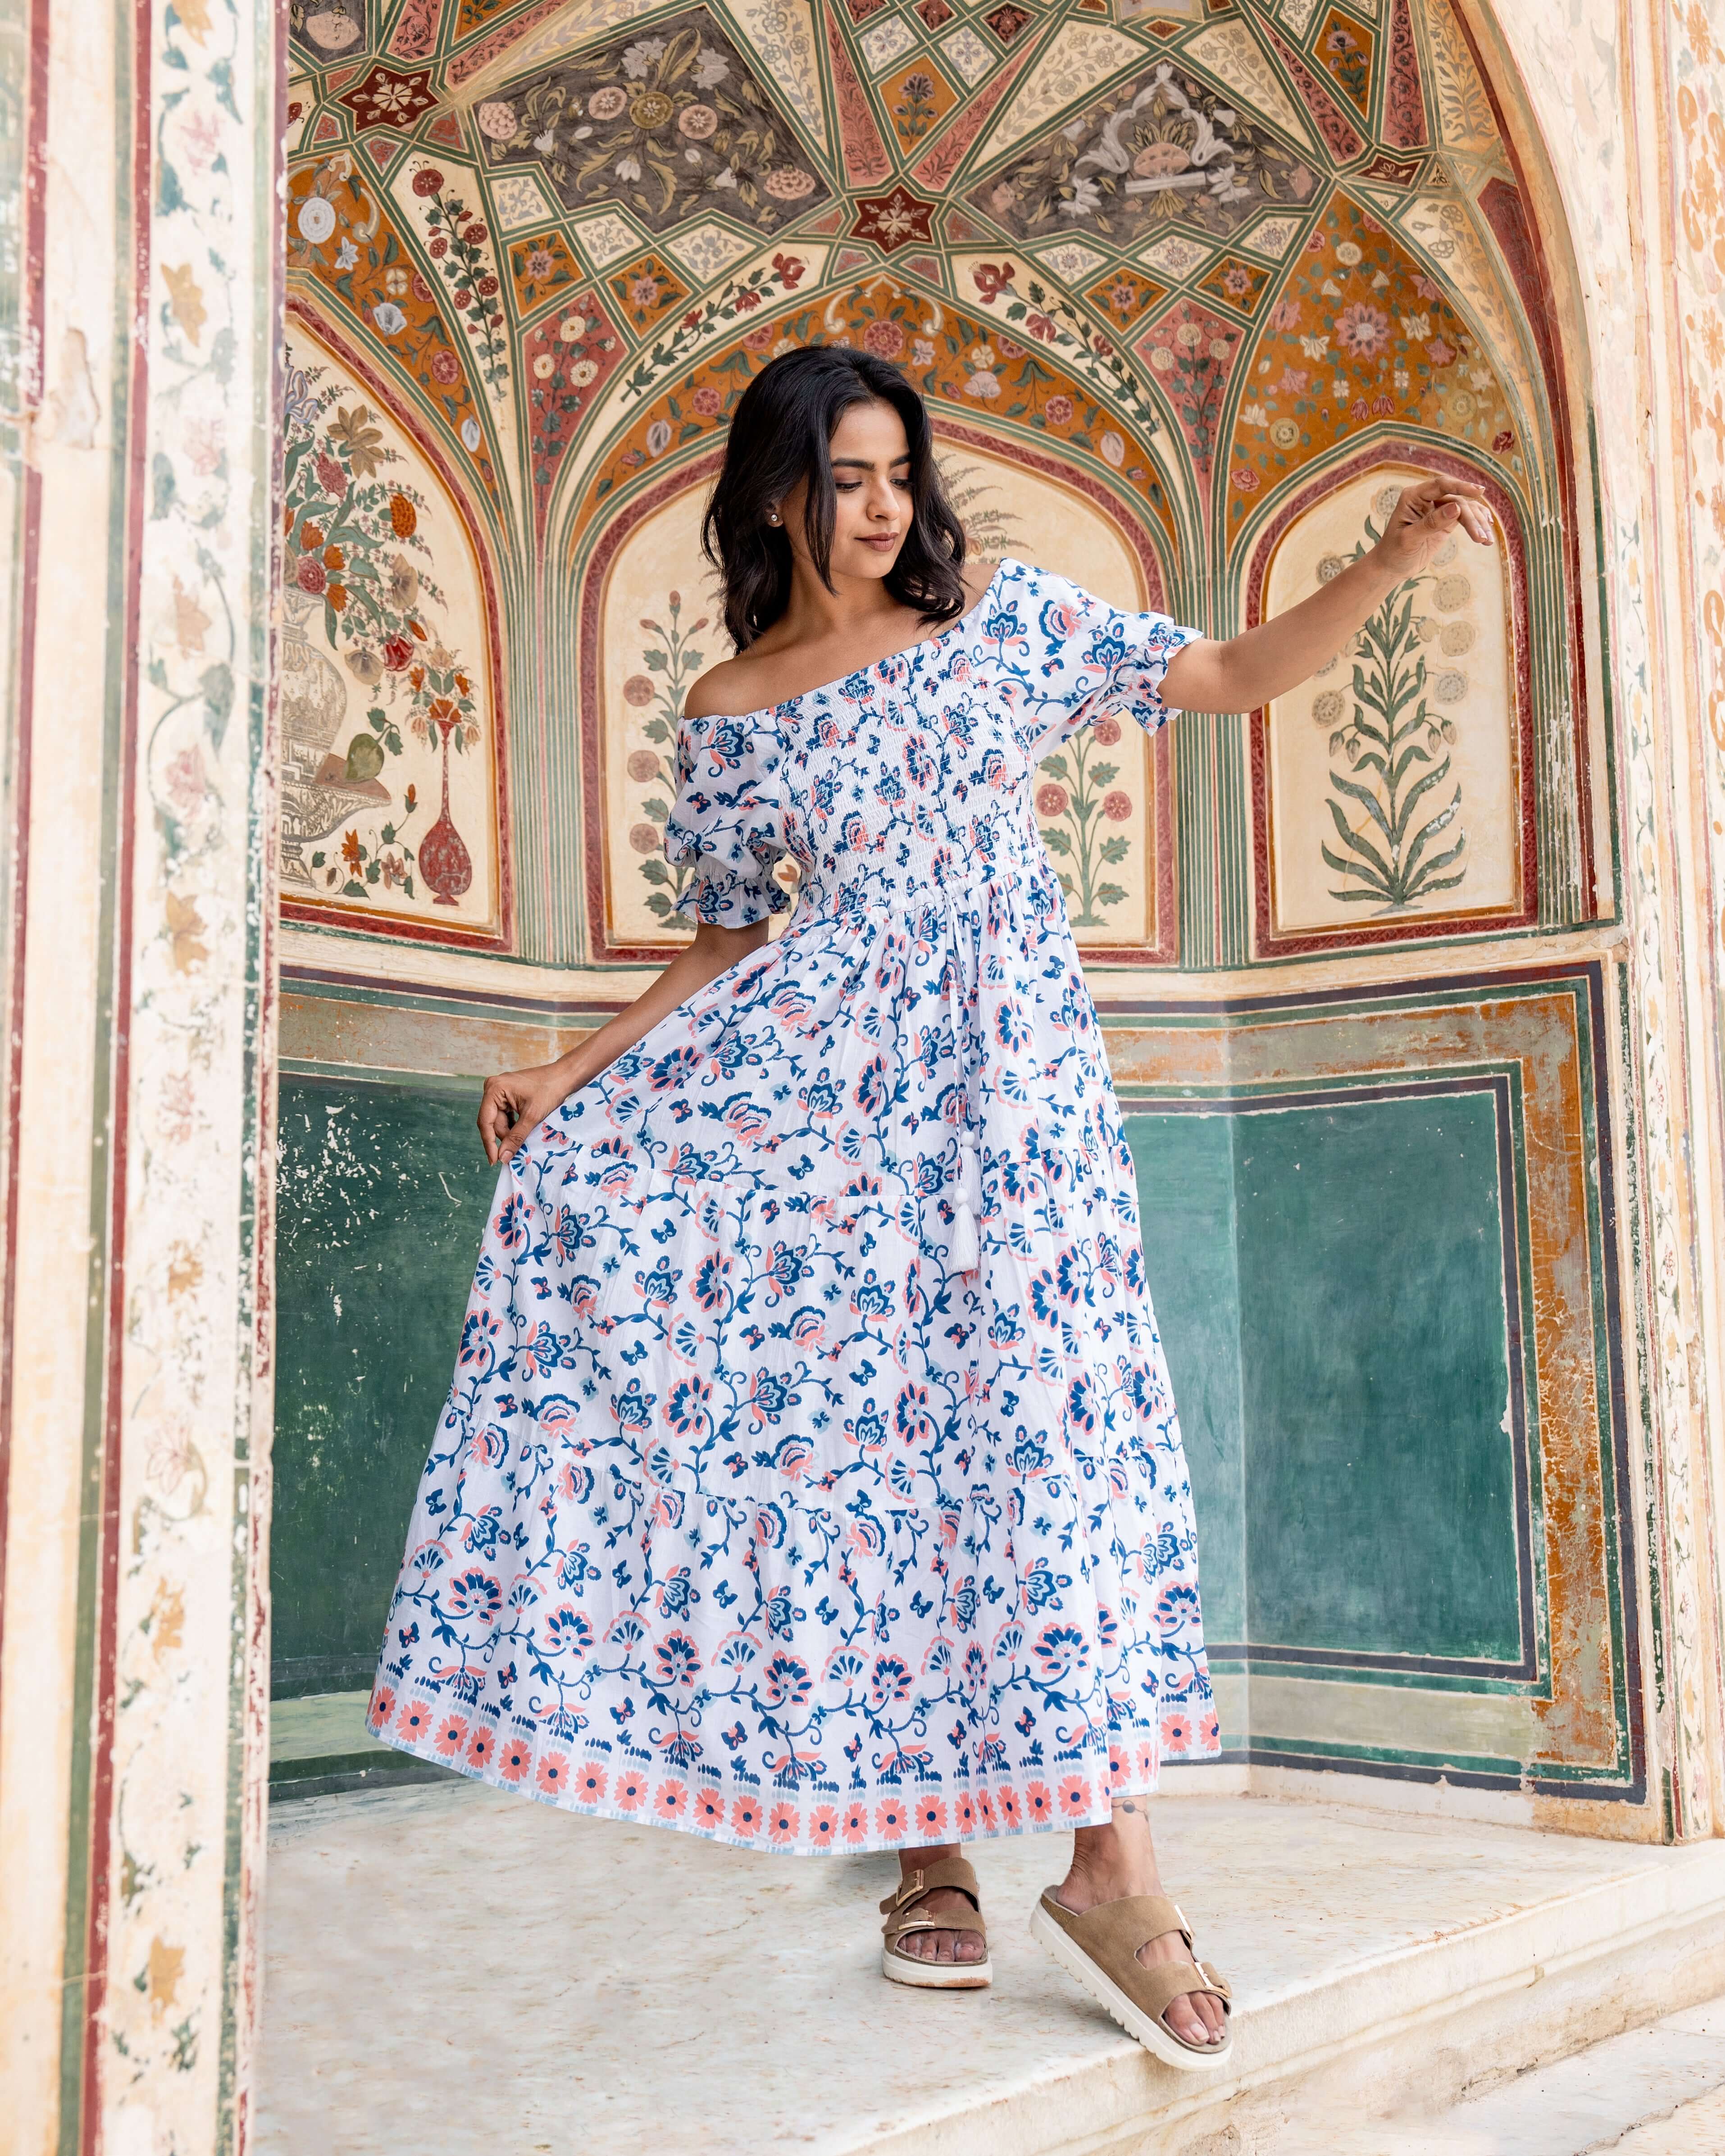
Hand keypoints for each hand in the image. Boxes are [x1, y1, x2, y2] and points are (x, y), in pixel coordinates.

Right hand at [477, 1060, 575, 1165]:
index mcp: (494, 1089)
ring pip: (499, 1121)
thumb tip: (503, 1157)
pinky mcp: (506, 1096)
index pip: (485, 1121)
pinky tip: (522, 1133)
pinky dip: (512, 1126)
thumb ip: (516, 1137)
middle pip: (492, 1122)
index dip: (489, 1143)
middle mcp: (492, 1088)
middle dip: (503, 1138)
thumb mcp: (532, 1116)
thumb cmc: (549, 1090)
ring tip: (521, 1143)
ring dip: (509, 1133)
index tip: (494, 1161)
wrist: (563, 1077)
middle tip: (512, 1155)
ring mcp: (499, 1091)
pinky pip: (505, 1116)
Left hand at [1370, 474, 1493, 580]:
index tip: (1479, 491)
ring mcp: (1438, 508)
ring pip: (1465, 508)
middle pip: (1456, 499)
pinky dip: (1477, 525)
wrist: (1392, 566)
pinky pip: (1466, 517)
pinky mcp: (1447, 520)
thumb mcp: (1409, 539)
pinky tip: (1486, 534)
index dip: (1461, 486)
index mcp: (1413, 496)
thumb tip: (1456, 507)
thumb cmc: (1394, 552)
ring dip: (1477, 523)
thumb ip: (1431, 523)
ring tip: (1486, 540)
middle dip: (1471, 517)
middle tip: (1481, 537)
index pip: (1441, 485)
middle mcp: (1427, 498)